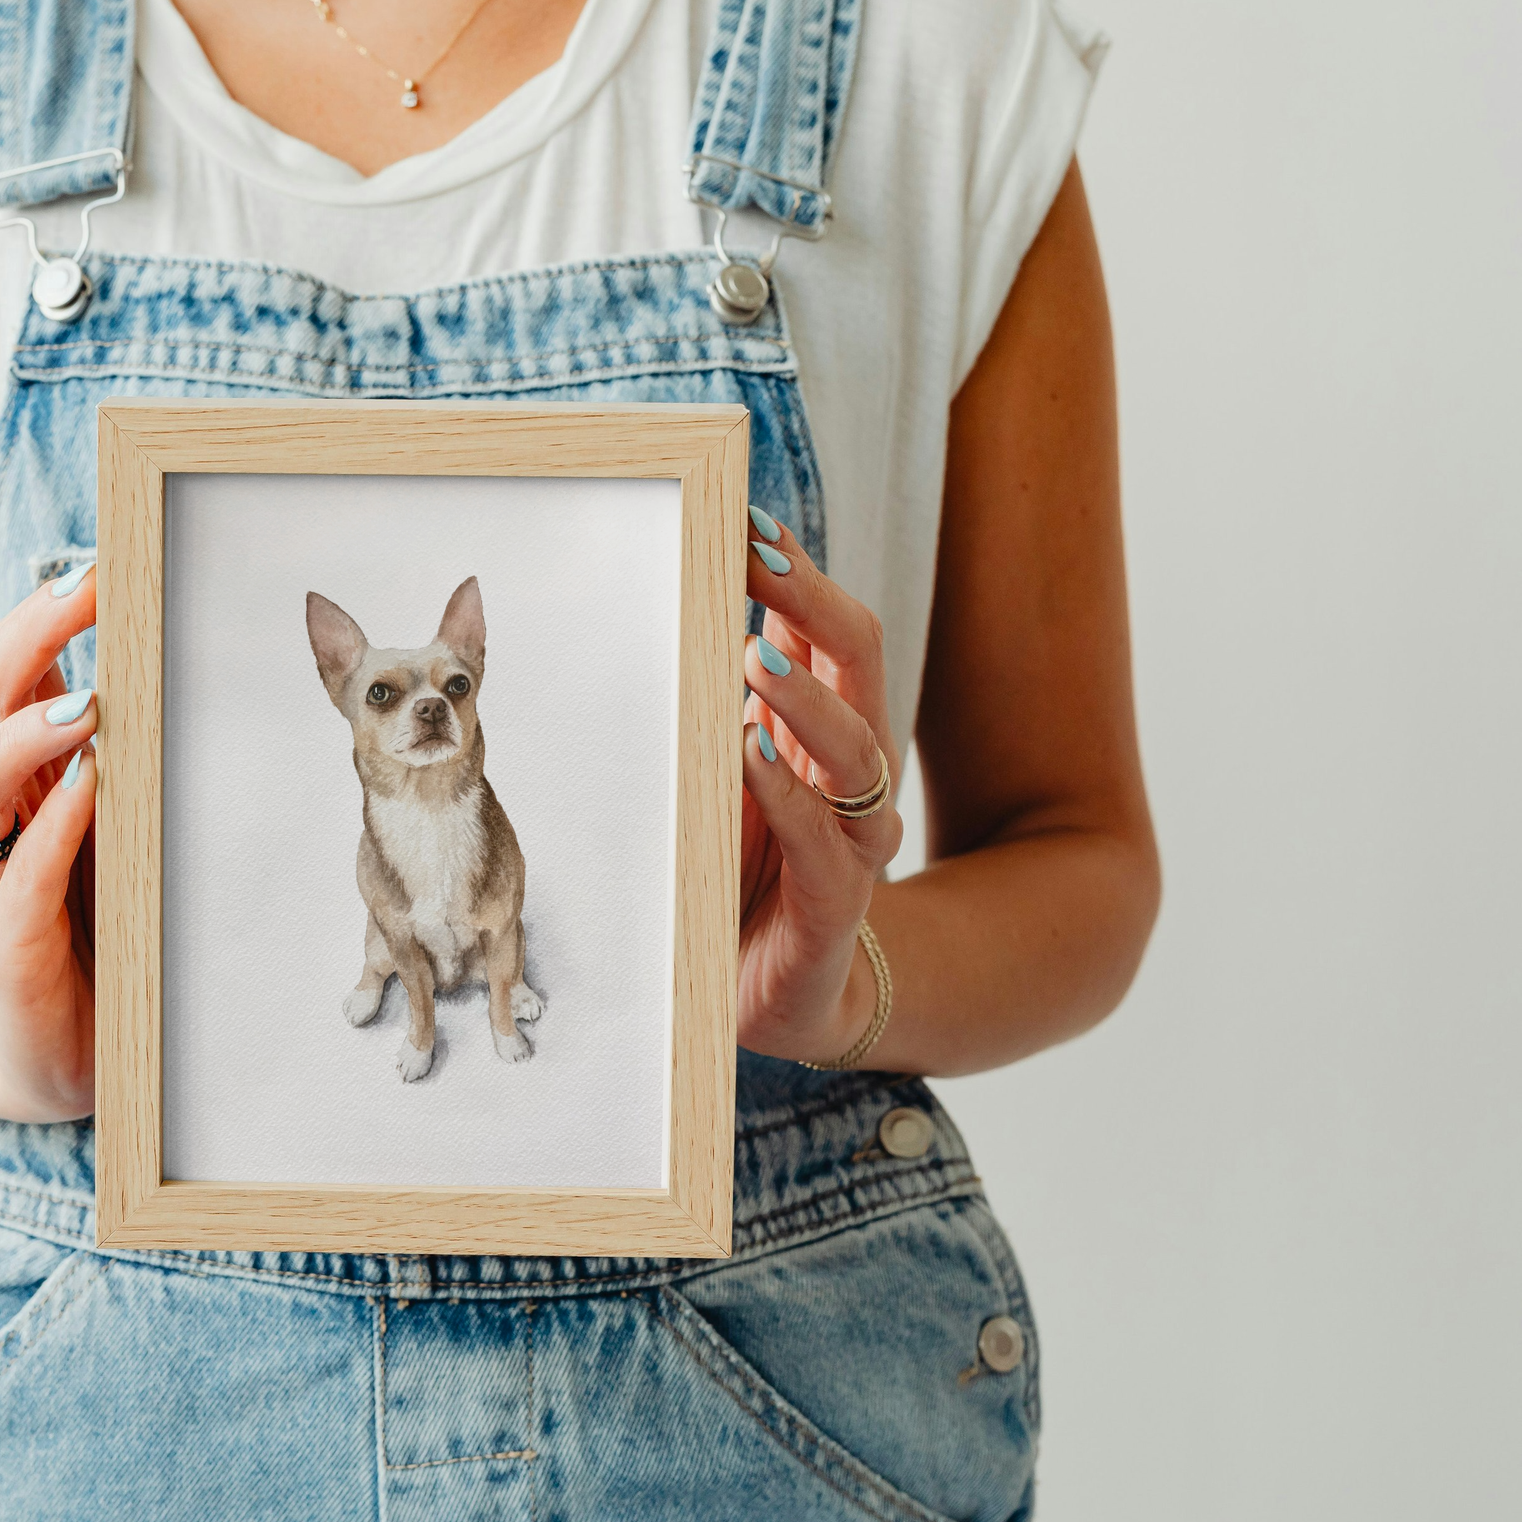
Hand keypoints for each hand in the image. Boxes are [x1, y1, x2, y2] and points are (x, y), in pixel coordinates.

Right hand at [0, 566, 101, 1120]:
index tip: (100, 562)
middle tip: (86, 588)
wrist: (67, 1067)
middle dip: (27, 637)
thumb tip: (190, 676)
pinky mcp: (9, 962)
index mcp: (26, 783)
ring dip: (22, 735)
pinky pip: (15, 893)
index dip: (43, 616)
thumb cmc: (111, 942)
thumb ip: (144, 770)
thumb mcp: (136, 842)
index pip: (15, 675)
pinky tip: (85, 795)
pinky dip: (49, 840)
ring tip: (85, 705)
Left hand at [736, 511, 905, 1062]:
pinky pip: (829, 844)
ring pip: (857, 748)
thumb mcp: (709, 787)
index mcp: (819, 733)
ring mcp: (853, 840)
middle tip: (757, 558)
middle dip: (810, 603)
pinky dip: (792, 797)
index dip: (797, 575)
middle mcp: (849, 773)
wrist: (780, 1000)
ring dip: (806, 697)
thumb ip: (703, 717)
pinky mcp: (837, 906)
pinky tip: (755, 757)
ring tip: (754, 657)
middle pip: (858, 662)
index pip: (826, 632)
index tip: (751, 521)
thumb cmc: (736, 883)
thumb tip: (663, 622)